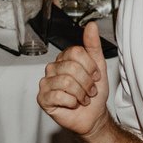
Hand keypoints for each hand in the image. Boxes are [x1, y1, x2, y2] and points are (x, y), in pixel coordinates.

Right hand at [38, 21, 112, 135]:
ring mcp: (46, 83)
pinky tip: (72, 104)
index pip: (76, 52)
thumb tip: (91, 25)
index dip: (90, 67)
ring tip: (83, 98)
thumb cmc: (94, 93)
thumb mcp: (99, 66)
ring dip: (81, 94)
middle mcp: (53, 68)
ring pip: (67, 82)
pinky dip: (72, 102)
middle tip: (89, 91)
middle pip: (72, 68)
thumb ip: (93, 45)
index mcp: (64, 58)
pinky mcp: (43, 98)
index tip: (95, 76)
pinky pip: (59, 95)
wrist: (93, 116)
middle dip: (87, 82)